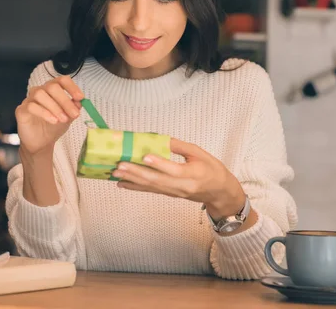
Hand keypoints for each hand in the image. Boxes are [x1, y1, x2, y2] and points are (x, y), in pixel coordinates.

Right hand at [15, 76, 83, 154]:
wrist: (41, 143)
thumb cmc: (54, 127)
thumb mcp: (68, 118)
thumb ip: (74, 108)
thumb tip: (80, 101)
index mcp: (53, 90)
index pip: (62, 80)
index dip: (72, 87)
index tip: (80, 97)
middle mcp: (41, 91)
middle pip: (52, 87)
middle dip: (65, 100)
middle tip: (74, 114)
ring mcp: (30, 99)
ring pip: (40, 94)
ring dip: (55, 107)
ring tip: (63, 119)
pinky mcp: (22, 110)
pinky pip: (31, 106)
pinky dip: (44, 113)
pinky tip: (53, 121)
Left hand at [113, 138, 245, 218]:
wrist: (219, 192)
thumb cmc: (212, 169)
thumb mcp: (200, 153)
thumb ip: (180, 147)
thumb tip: (160, 140)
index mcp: (194, 174)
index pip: (175, 170)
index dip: (160, 164)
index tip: (145, 157)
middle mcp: (183, 186)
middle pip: (158, 180)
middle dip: (137, 173)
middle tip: (120, 165)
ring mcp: (175, 192)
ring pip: (151, 186)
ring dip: (132, 180)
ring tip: (116, 173)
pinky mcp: (169, 194)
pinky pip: (151, 191)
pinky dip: (135, 187)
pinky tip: (122, 183)